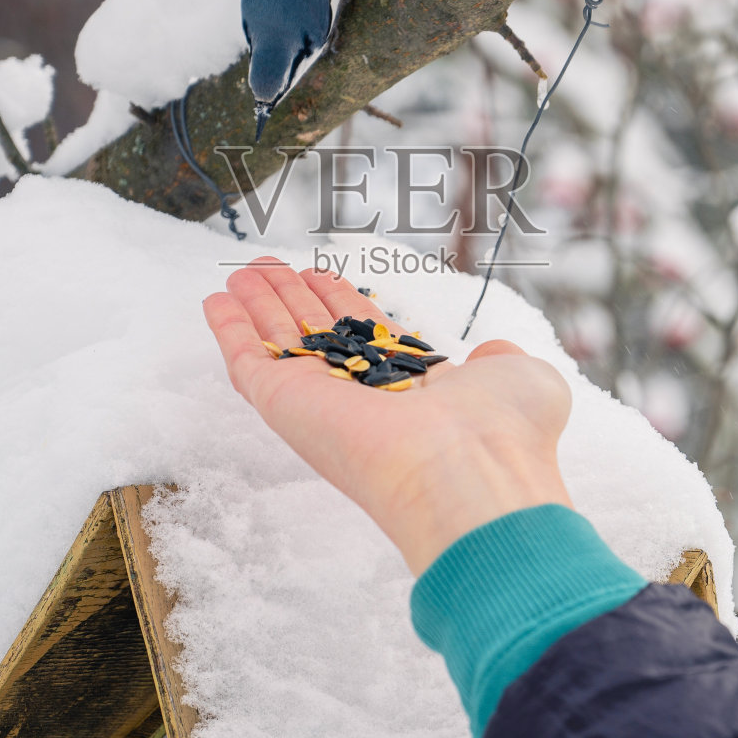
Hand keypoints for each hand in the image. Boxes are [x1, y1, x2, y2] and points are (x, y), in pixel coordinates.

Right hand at [203, 258, 573, 574]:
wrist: (469, 472)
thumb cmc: (504, 431)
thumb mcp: (521, 378)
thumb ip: (502, 359)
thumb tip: (492, 352)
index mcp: (412, 392)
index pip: (368, 340)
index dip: (342, 303)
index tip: (323, 274)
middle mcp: (363, 399)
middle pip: (317, 336)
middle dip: (293, 299)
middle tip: (270, 265)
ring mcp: (320, 403)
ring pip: (279, 344)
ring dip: (258, 305)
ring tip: (243, 270)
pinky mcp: (285, 406)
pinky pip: (248, 362)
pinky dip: (229, 330)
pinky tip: (215, 300)